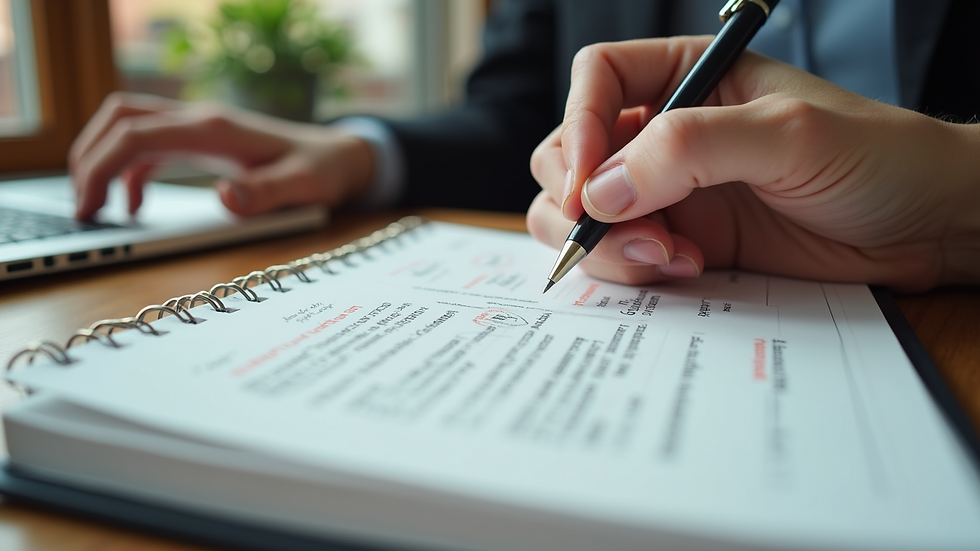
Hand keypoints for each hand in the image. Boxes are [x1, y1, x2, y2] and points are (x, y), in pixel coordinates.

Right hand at [70, 93, 374, 219]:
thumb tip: (223, 198)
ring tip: (96, 208)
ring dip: (104, 161)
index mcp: (215, 129)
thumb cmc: (323, 170)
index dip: (100, 166)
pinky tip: (135, 206)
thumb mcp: (302, 186)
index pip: (135, 135)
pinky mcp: (204, 143)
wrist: (342, 156)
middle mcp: (201, 120)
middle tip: (83, 207)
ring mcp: (200, 128)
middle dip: (89, 156)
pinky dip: (131, 172)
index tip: (89, 207)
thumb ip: (264, 194)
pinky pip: (150, 146)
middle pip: (120, 119)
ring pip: (129, 128)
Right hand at [528, 37, 979, 291]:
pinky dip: (633, 271)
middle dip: (581, 197)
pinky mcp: (682, 242)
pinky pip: (622, 257)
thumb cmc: (876, 156)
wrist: (925, 226)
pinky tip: (687, 269)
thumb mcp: (787, 133)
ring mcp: (670, 192)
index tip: (589, 182)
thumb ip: (691, 149)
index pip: (597, 80)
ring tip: (668, 257)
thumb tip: (604, 190)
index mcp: (687, 77)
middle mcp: (666, 133)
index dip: (580, 125)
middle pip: (571, 152)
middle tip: (627, 228)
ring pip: (582, 212)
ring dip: (607, 242)